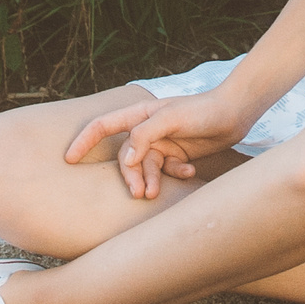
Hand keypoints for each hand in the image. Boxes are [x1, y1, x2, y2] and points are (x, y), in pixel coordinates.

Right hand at [61, 90, 251, 200]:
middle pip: (125, 157)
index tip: (69, 159)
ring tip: (155, 193)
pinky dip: (174, 175)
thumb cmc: (202, 110)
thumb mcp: (171, 118)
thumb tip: (125, 159)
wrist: (235, 114)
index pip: (103, 125)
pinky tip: (189, 173)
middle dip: (129, 176)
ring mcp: (161, 143)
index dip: (84, 140)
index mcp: (139, 114)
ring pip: (145, 168)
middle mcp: (147, 129)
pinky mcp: (176, 155)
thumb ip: (145, 135)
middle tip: (138, 193)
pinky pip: (166, 171)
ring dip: (149, 180)